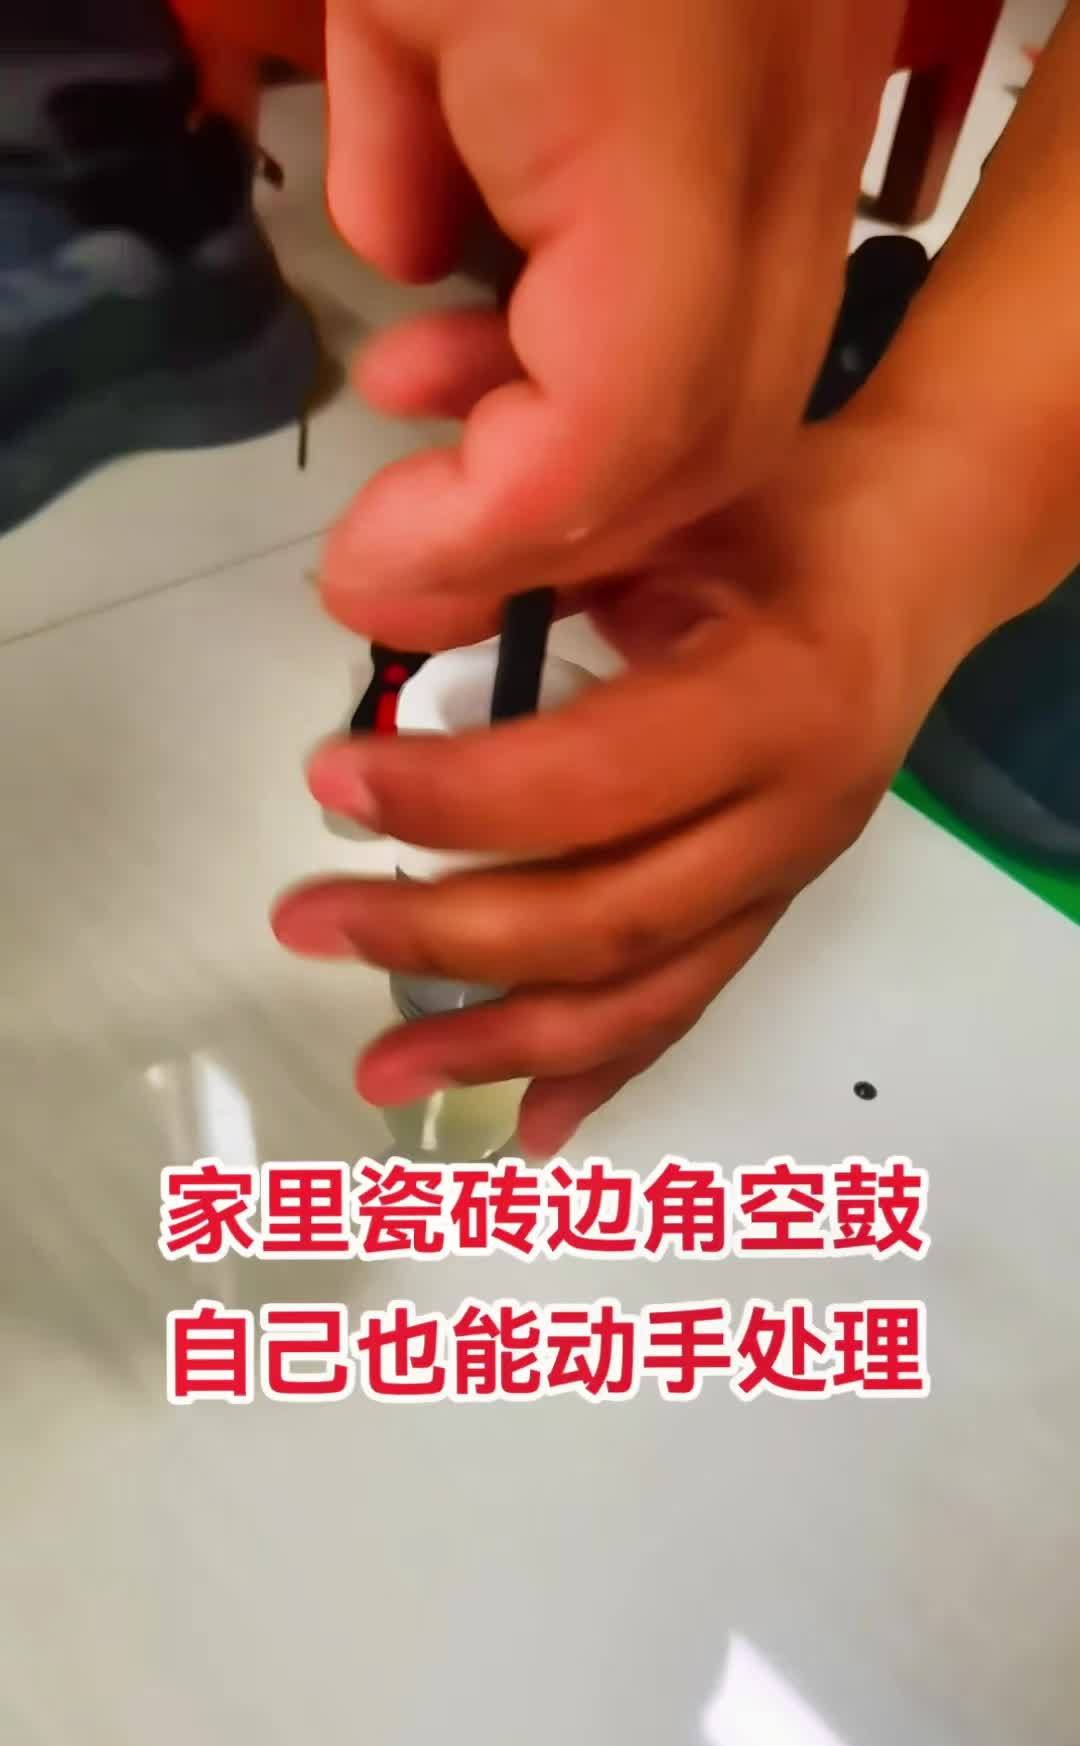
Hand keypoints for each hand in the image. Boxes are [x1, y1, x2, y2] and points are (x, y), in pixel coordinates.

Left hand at [274, 415, 998, 1154]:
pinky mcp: (768, 915)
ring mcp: (786, 885)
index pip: (595, 784)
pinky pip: (680, 1013)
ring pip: (641, 999)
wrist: (915, 566)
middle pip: (608, 922)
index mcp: (775, 702)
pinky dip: (599, 1075)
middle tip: (308, 924)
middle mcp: (794, 820)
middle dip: (442, 937)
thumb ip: (543, 562)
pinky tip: (524, 1125)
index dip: (455, 799)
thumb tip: (373, 615)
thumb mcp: (669, 496)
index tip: (331, 782)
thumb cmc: (782, 511)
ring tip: (381, 1067)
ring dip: (501, 1043)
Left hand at [320, 0, 904, 645]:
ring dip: (594, 476)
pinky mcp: (818, 127)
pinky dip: (636, 378)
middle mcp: (789, 153)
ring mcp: (823, 144)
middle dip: (550, 545)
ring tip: (439, 490)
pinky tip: (507, 347)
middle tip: (404, 577)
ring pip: (749, 396)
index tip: (374, 560)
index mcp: (659, 116)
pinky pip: (750, 312)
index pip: (615, 422)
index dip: (491, 530)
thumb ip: (393, 149)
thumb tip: (414, 271)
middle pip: (712, 442)